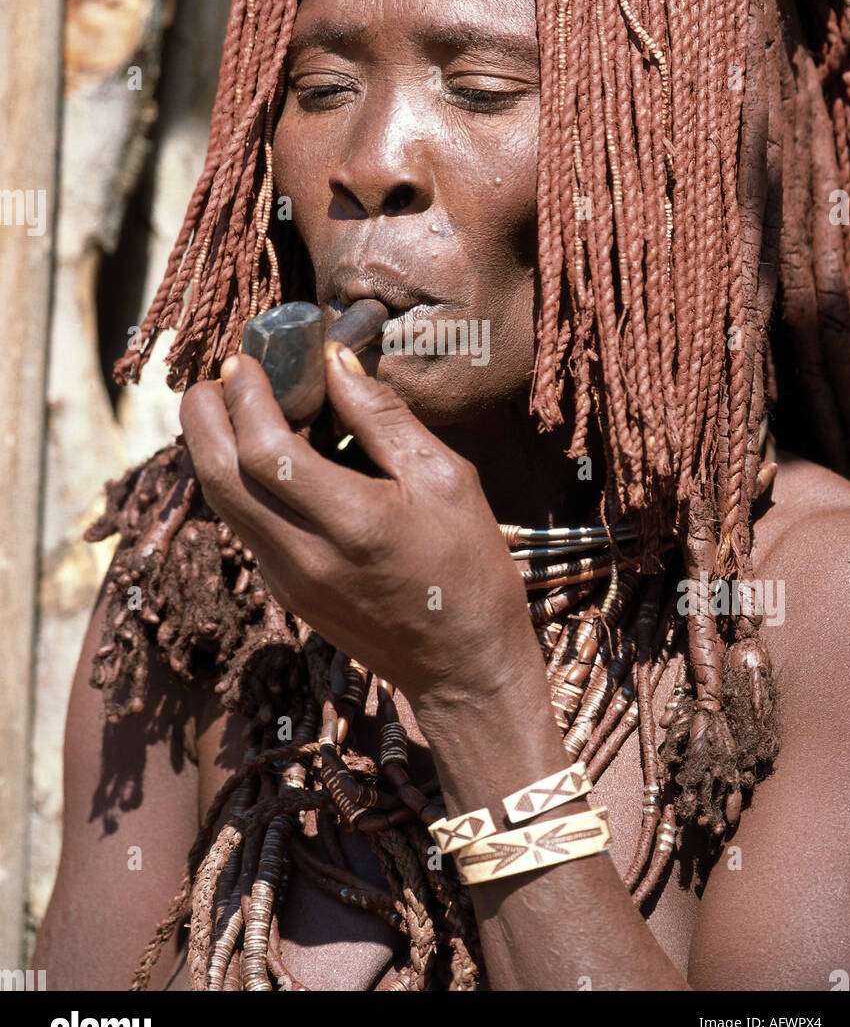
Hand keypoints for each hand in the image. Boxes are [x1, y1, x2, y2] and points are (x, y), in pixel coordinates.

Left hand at [178, 345, 534, 708]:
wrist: (463, 667)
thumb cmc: (468, 568)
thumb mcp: (445, 479)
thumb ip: (384, 418)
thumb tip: (335, 362)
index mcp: (351, 523)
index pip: (263, 451)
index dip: (244, 398)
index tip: (246, 359)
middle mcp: (303, 556)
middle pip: (218, 477)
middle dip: (204, 417)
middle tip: (219, 376)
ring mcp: (287, 580)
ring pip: (222, 502)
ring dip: (214, 446)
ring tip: (235, 403)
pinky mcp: (285, 592)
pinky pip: (244, 523)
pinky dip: (239, 479)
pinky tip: (266, 453)